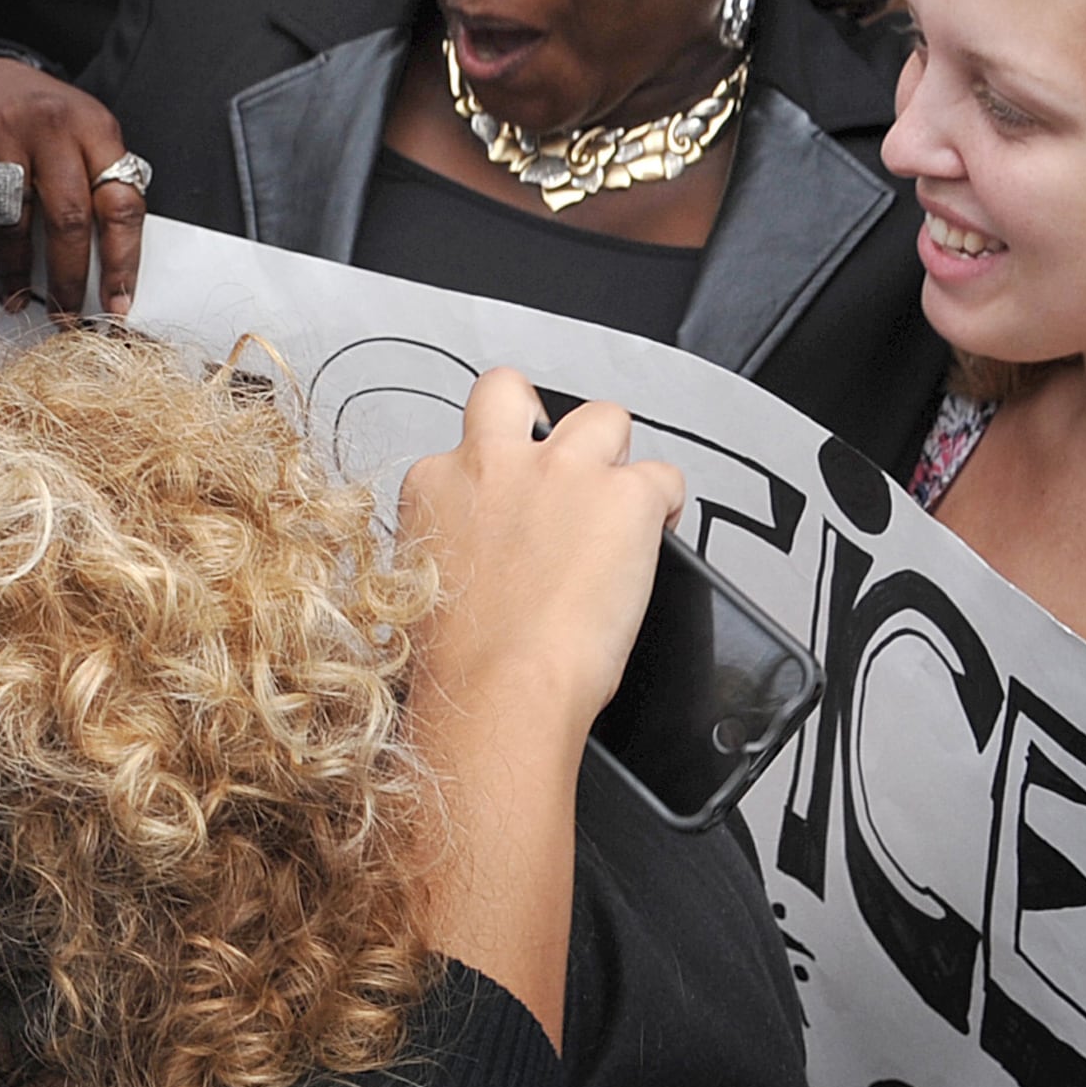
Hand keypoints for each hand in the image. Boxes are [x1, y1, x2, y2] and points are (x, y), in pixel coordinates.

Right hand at [0, 57, 147, 317]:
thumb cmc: (37, 114)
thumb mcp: (81, 130)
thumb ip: (98, 180)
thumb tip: (113, 262)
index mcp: (93, 127)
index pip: (120, 201)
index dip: (122, 260)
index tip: (118, 302)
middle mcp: (50, 127)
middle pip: (67, 218)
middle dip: (69, 278)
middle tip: (67, 315)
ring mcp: (0, 133)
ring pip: (13, 222)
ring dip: (15, 272)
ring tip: (18, 298)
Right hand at [393, 371, 681, 1040]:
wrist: (499, 696)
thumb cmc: (455, 674)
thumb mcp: (421, 597)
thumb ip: (447, 557)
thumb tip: (471, 574)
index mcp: (432, 487)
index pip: (461, 454)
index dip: (492, 485)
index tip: (504, 522)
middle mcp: (491, 460)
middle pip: (509, 390)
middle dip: (537, 418)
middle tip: (559, 472)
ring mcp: (562, 471)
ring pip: (603, 416)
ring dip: (614, 455)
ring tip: (619, 506)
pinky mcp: (624, 495)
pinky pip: (664, 477)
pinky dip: (665, 508)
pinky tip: (657, 541)